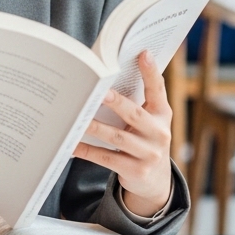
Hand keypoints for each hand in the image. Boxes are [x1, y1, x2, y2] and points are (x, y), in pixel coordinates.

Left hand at [73, 51, 172, 216]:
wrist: (155, 180)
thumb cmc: (145, 139)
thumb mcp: (150, 120)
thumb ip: (137, 101)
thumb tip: (105, 78)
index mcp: (162, 114)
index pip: (158, 90)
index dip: (151, 72)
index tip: (143, 53)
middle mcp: (160, 134)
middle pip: (135, 115)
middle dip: (117, 102)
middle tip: (100, 91)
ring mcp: (149, 155)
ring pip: (117, 138)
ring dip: (95, 127)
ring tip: (78, 118)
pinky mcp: (135, 171)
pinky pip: (106, 159)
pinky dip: (87, 151)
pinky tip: (71, 144)